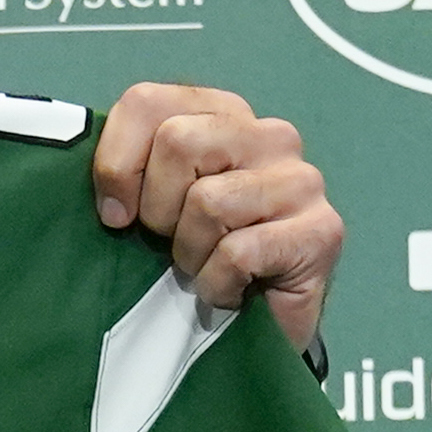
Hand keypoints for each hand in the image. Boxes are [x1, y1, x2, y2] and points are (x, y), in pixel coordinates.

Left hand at [90, 84, 342, 354]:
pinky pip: (238, 252)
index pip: (146, 102)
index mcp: (223, 114)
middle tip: (171, 244)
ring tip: (206, 267)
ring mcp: (301, 180)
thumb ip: (128, 172)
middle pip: (178, 142)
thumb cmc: (197, 259)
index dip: (116, 163)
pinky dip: (218, 283)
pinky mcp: (322, 231)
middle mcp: (269, 135)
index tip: (116, 215)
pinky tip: (231, 291)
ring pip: (208, 201)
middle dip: (157, 209)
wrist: (254, 330)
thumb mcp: (151, 206)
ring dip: (190, 254)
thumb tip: (109, 194)